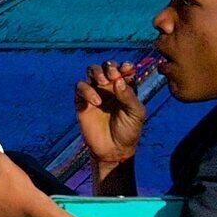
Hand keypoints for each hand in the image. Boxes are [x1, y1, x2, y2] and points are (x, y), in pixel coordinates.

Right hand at [73, 60, 146, 186]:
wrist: (114, 150)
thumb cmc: (129, 131)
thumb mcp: (136, 113)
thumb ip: (129, 96)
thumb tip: (118, 80)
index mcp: (125, 87)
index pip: (124, 69)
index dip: (125, 66)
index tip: (128, 70)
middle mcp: (110, 87)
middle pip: (106, 66)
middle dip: (109, 66)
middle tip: (113, 75)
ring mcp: (95, 92)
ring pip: (91, 71)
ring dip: (97, 72)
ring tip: (103, 82)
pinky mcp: (82, 101)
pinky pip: (80, 87)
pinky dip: (87, 90)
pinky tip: (96, 101)